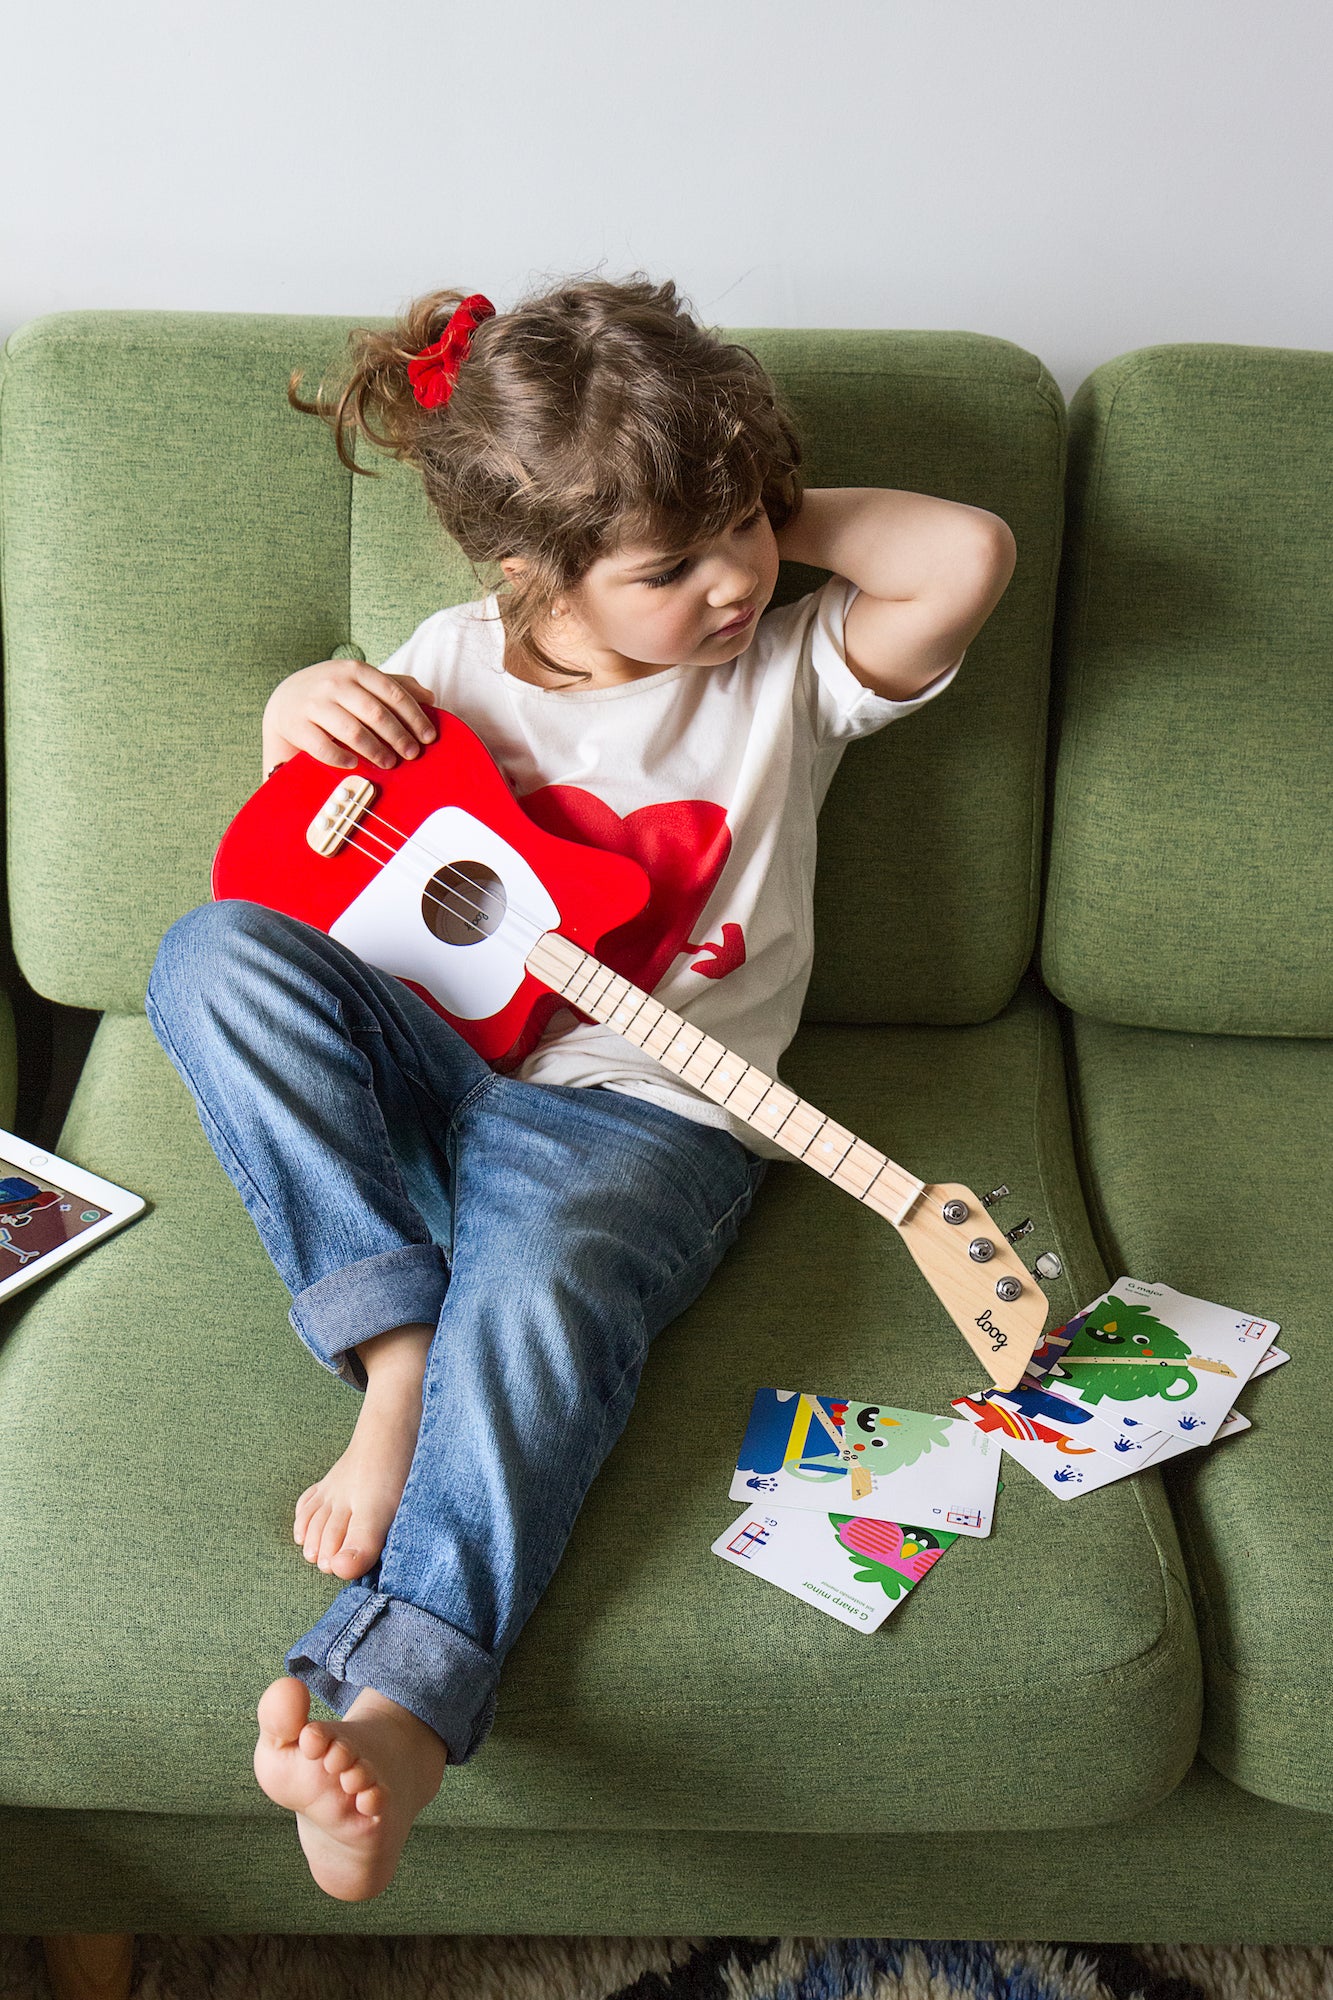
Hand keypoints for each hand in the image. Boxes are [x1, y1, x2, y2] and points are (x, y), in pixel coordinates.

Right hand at [262, 661, 437, 776]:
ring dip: (375, 750)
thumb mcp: (360, 681)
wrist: (284, 701)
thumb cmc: (332, 694)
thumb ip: (393, 685)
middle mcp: (334, 683)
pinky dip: (341, 758)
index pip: (393, 693)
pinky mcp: (296, 725)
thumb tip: (429, 697)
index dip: (414, 717)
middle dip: (398, 736)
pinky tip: (353, 764)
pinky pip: (322, 747)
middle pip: (375, 713)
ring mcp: (313, 704)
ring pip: (352, 731)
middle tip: (412, 754)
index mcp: (355, 670)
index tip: (429, 737)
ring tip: (388, 763)